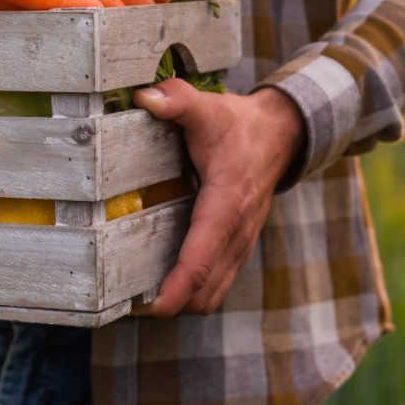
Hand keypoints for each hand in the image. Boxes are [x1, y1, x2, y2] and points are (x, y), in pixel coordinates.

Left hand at [131, 80, 303, 316]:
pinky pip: (216, 285)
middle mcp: (236, 233)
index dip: (176, 288)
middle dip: (170, 304)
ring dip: (181, 303)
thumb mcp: (208, 108)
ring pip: (212, 294)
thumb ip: (177, 101)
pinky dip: (192, 293)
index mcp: (226, 204)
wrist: (279, 134)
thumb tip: (145, 97)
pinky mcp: (237, 248)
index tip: (152, 308)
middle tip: (125, 304)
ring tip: (138, 300)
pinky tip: (163, 284)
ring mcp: (240, 245)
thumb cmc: (238, 125)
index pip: (201, 258)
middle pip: (205, 290)